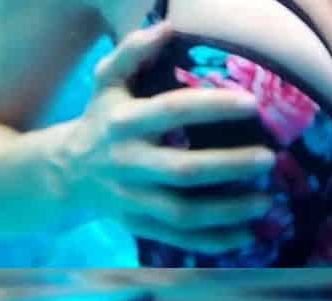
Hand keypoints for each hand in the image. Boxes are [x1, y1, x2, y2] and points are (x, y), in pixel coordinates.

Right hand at [58, 21, 274, 254]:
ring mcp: (132, 200)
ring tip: (267, 202)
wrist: (62, 174)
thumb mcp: (105, 83)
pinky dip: (212, 242)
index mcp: (122, 123)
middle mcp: (127, 163)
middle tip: (269, 160)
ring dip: (227, 211)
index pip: (170, 111)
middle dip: (229, 166)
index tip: (252, 104)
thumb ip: (129, 53)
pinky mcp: (138, 225)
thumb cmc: (98, 121)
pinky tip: (246, 235)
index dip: (211, 107)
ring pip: (182, 212)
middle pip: (182, 170)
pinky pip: (177, 238)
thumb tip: (166, 28)